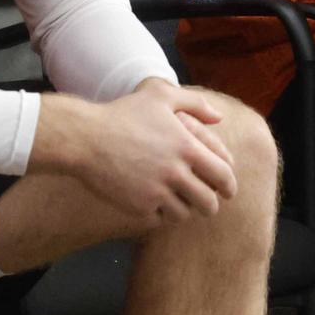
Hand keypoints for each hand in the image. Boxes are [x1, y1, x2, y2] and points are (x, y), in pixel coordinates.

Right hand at [32, 80, 237, 226]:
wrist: (85, 138)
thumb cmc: (123, 114)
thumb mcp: (160, 96)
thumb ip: (195, 103)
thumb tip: (219, 118)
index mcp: (187, 147)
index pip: (223, 176)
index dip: (229, 186)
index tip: (227, 190)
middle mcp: (176, 172)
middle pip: (208, 203)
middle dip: (211, 205)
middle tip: (207, 204)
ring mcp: (157, 192)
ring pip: (185, 214)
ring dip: (185, 210)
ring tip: (182, 204)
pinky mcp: (139, 206)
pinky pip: (160, 218)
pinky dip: (162, 214)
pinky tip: (158, 205)